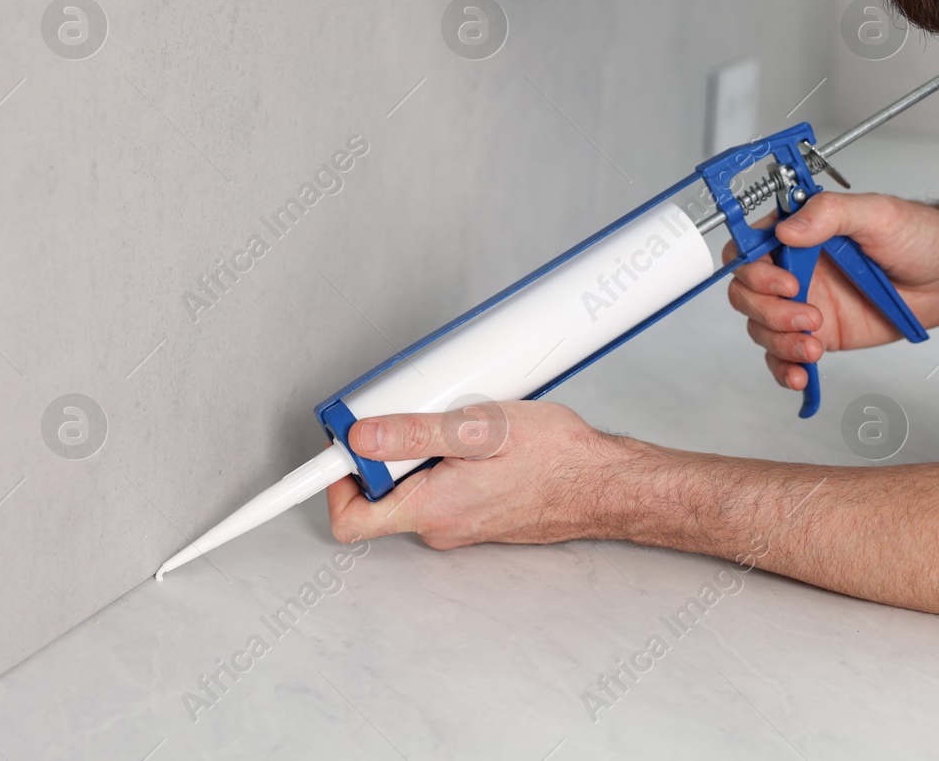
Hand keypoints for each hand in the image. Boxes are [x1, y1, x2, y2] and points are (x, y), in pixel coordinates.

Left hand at [326, 400, 627, 547]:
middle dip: (389, 448)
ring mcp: (460, 522)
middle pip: (381, 492)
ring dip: (425, 449)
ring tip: (460, 420)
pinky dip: (450, 457)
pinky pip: (444, 486)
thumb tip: (359, 438)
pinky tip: (480, 435)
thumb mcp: (480, 430)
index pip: (350, 520)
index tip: (342, 445)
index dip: (334, 482)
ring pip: (415, 485)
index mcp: (431, 510)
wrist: (605, 483)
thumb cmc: (556, 460)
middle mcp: (440, 525)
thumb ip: (414, 434)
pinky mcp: (479, 512)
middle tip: (418, 412)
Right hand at [726, 192, 938, 389]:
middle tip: (809, 316)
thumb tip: (788, 229)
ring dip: (779, 341)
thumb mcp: (876, 214)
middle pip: (748, 294)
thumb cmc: (918, 236)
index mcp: (801, 234)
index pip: (750, 249)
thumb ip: (830, 214)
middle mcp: (796, 268)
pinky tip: (800, 374)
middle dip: (769, 311)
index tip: (786, 282)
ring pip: (762, 328)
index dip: (756, 270)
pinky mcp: (821, 334)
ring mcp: (806, 304)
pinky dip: (784, 368)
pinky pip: (785, 355)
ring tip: (815, 344)